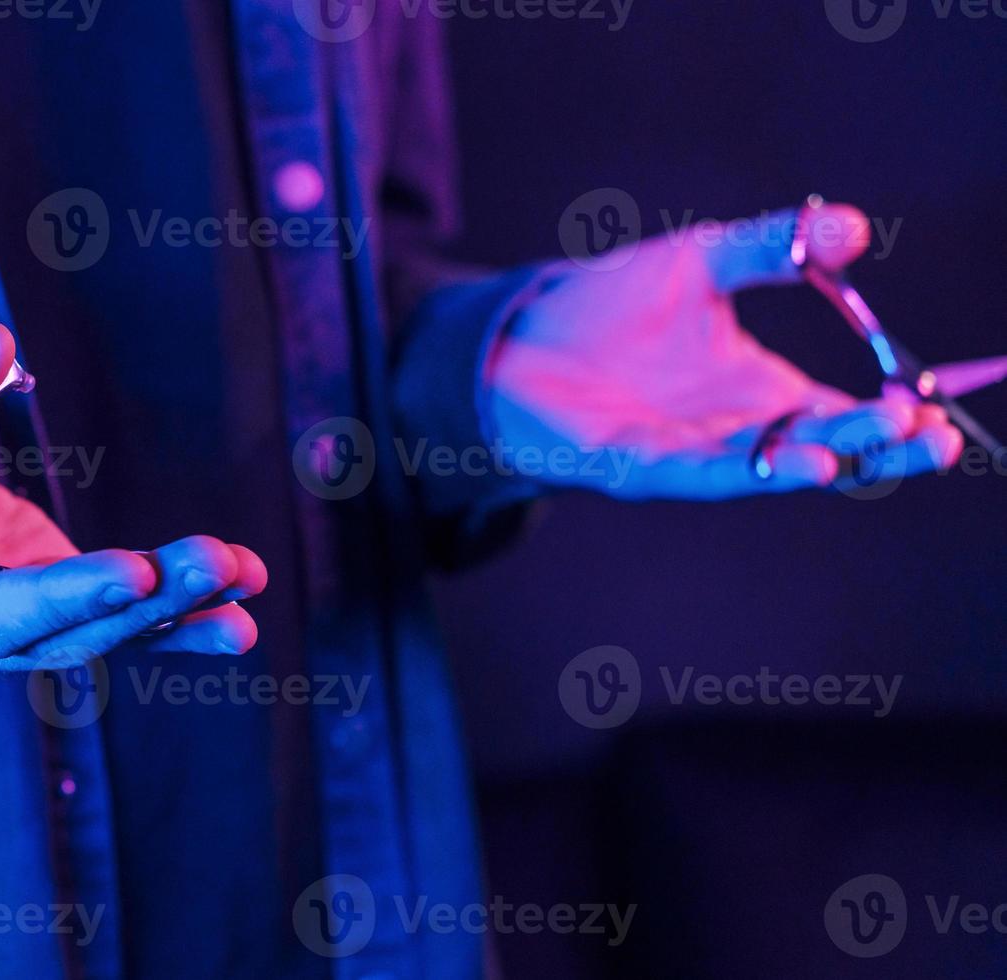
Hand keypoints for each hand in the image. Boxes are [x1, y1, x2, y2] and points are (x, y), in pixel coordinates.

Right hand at [0, 319, 266, 680]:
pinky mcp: (57, 610)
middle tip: (219, 559)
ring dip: (178, 609)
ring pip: (103, 633)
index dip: (62, 597)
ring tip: (246, 578)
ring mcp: (15, 634)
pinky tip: (240, 599)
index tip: (134, 567)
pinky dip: (180, 611)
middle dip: (146, 599)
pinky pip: (121, 621)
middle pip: (65, 634)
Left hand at [489, 201, 964, 499]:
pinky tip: (792, 462)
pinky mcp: (633, 465)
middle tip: (928, 433)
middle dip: (876, 446)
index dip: (894, 419)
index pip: (846, 417)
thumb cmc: (612, 305)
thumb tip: (853, 225)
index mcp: (763, 393)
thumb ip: (774, 246)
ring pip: (765, 467)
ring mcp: (686, 454)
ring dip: (818, 460)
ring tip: (864, 449)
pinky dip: (743, 470)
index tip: (936, 408)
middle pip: (823, 450)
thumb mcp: (702, 260)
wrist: (520, 335)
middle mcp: (734, 433)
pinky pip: (695, 473)